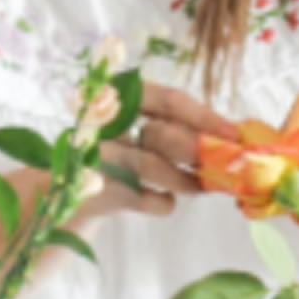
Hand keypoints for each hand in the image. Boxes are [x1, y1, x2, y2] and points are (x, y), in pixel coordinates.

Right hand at [75, 80, 218, 225]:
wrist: (67, 193)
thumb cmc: (116, 156)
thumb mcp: (137, 132)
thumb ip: (172, 128)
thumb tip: (226, 137)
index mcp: (117, 96)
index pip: (167, 99)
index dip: (203, 116)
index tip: (232, 133)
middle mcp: (102, 121)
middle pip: (161, 133)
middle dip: (195, 152)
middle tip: (218, 166)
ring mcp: (95, 156)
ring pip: (152, 166)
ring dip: (184, 180)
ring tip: (199, 187)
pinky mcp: (93, 189)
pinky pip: (141, 198)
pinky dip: (162, 202)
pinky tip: (167, 201)